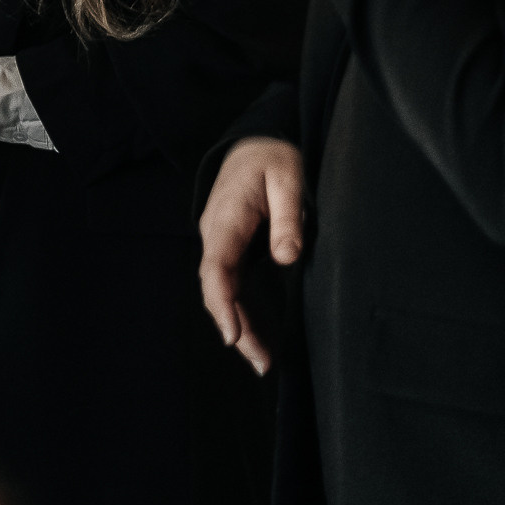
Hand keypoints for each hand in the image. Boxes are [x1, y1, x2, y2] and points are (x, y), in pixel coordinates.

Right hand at [198, 136, 303, 376]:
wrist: (254, 142)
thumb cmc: (273, 157)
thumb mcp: (289, 177)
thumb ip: (288, 216)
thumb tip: (286, 257)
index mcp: (227, 216)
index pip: (217, 266)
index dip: (223, 302)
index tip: (232, 334)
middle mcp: (216, 233)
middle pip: (215, 287)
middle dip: (233, 325)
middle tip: (261, 362)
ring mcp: (220, 242)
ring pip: (221, 290)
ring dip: (238, 325)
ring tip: (263, 362)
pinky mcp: (231, 249)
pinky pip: (230, 285)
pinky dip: (240, 311)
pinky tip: (256, 338)